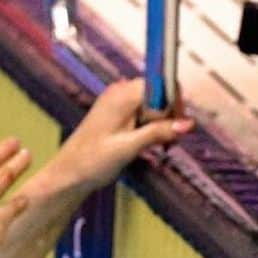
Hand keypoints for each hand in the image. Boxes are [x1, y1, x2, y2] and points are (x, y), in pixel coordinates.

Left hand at [44, 79, 193, 194]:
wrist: (69, 173)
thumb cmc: (92, 161)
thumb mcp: (130, 147)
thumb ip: (159, 132)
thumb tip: (188, 124)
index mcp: (123, 95)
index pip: (162, 84)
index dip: (174, 103)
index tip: (178, 126)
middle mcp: (121, 92)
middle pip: (159, 94)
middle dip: (169, 117)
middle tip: (168, 143)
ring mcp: (118, 102)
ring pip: (153, 105)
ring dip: (161, 125)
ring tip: (157, 147)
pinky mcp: (117, 114)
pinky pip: (142, 113)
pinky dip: (150, 128)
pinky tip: (147, 145)